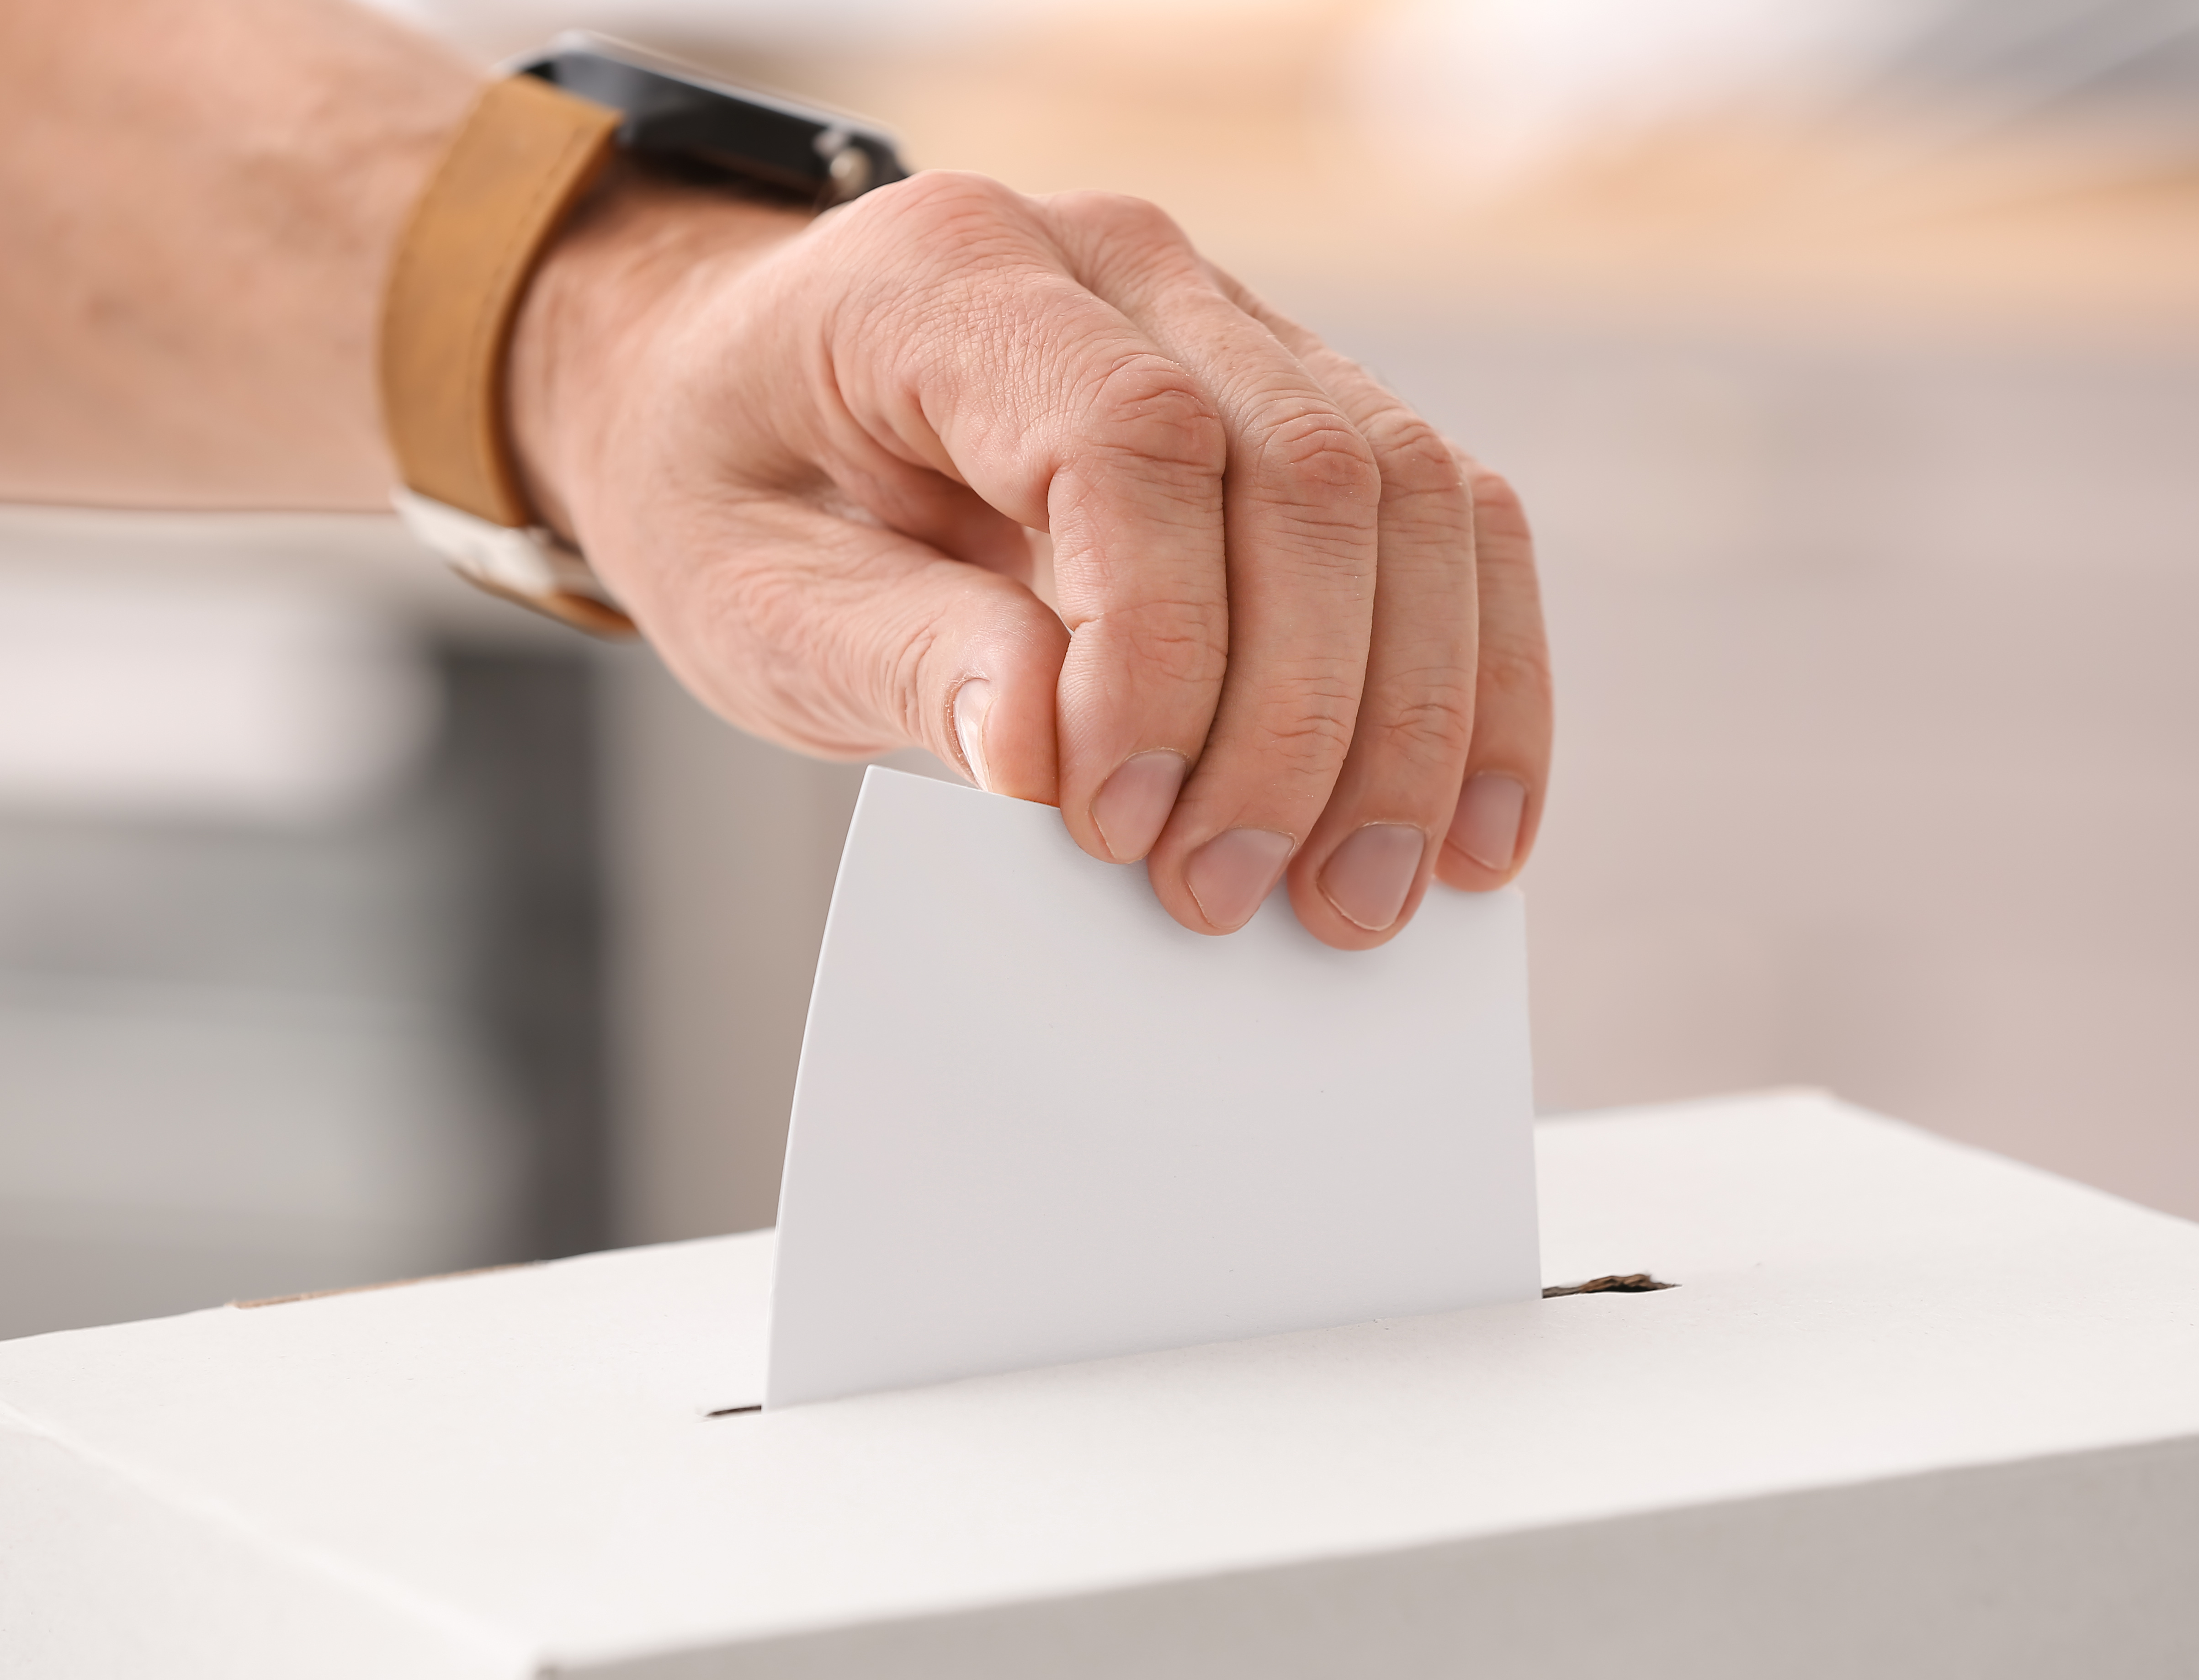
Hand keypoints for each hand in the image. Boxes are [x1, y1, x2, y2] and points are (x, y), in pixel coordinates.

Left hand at [511, 168, 1550, 948]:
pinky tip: (1464, 821)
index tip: (1119, 822)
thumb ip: (900, 662)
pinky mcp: (1294, 404)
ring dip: (1411, 719)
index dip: (1162, 648)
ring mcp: (1226, 320)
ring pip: (1411, 494)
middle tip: (1229, 897)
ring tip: (1358, 896)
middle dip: (1298, 720)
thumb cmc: (733, 486)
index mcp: (952, 273)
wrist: (729, 398)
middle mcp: (1116, 264)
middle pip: (1307, 470)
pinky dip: (1469, 676)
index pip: (1133, 439)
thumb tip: (1048, 759)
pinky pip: (1440, 519)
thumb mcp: (749, 595)